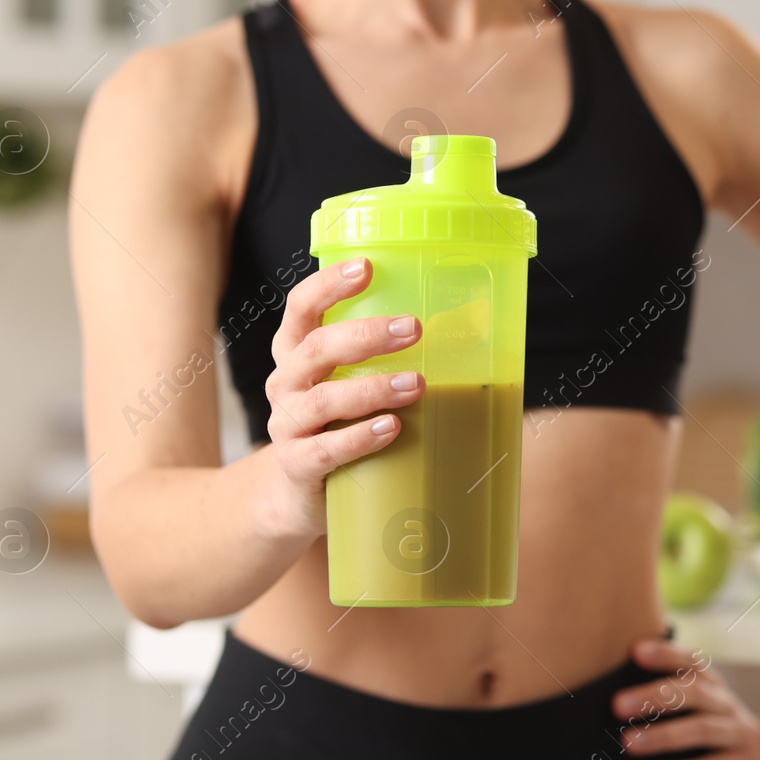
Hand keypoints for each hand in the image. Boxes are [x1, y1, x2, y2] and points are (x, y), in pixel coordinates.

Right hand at [262, 257, 423, 537]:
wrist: (298, 492)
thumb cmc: (339, 422)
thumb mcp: (353, 382)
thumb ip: (391, 355)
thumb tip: (473, 324)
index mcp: (296, 352)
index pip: (302, 307)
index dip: (329, 285)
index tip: (366, 267)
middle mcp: (285, 382)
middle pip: (317, 348)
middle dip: (366, 335)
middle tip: (412, 328)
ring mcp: (287, 424)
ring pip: (323, 400)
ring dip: (372, 388)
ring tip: (416, 384)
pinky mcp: (297, 464)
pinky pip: (325, 449)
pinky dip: (359, 437)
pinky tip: (391, 428)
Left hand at [612, 638, 759, 759]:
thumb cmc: (730, 737)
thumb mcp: (707, 713)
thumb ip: (675, 703)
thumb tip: (615, 701)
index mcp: (715, 689)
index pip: (692, 662)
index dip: (666, 654)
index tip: (635, 651)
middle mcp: (727, 706)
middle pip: (692, 692)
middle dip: (653, 696)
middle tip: (616, 704)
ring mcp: (740, 735)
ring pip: (703, 729)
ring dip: (663, 735)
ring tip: (629, 742)